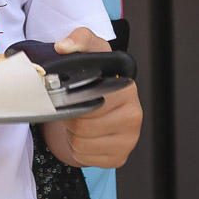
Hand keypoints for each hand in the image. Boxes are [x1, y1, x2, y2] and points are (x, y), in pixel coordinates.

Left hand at [42, 28, 141, 169]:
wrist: (100, 107)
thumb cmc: (96, 79)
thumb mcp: (90, 53)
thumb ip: (79, 40)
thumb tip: (64, 46)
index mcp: (127, 89)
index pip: (92, 101)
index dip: (76, 99)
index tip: (74, 94)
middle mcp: (134, 115)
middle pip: (85, 125)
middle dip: (73, 117)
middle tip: (77, 108)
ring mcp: (129, 139)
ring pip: (82, 143)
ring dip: (73, 133)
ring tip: (81, 121)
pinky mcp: (120, 157)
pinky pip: (86, 158)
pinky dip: (79, 149)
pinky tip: (86, 136)